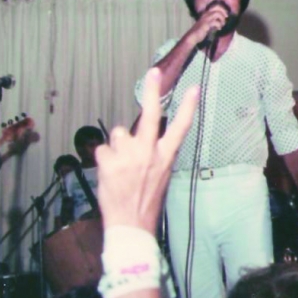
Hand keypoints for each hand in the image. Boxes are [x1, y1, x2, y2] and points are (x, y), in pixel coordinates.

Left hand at [96, 68, 198, 230]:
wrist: (131, 226)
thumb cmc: (145, 203)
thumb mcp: (159, 177)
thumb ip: (152, 155)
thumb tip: (138, 138)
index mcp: (165, 157)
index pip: (180, 128)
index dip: (188, 107)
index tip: (194, 89)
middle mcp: (149, 153)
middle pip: (150, 114)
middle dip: (152, 89)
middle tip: (153, 71)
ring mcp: (130, 156)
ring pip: (118, 134)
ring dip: (116, 147)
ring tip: (120, 168)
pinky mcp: (111, 162)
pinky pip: (102, 150)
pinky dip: (103, 161)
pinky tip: (109, 175)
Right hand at [185, 3, 229, 45]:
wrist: (193, 37)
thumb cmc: (200, 31)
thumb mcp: (207, 24)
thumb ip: (213, 21)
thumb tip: (221, 21)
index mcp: (206, 13)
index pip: (215, 6)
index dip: (222, 9)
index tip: (226, 15)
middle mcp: (205, 14)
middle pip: (217, 7)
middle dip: (223, 12)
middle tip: (226, 17)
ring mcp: (205, 19)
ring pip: (217, 13)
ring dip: (222, 18)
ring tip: (222, 24)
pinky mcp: (206, 24)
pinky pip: (215, 22)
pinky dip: (219, 25)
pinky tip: (218, 29)